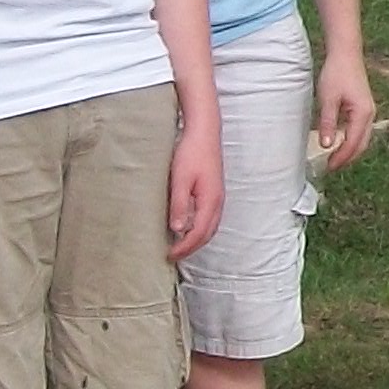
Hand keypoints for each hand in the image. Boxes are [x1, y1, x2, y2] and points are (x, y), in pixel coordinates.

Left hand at [168, 121, 224, 263]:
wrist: (204, 133)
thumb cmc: (191, 153)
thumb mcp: (180, 179)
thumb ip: (179, 205)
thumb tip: (177, 229)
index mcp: (210, 201)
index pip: (198, 233)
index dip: (185, 247)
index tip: (170, 255)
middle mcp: (218, 202)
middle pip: (207, 234)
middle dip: (192, 248)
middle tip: (173, 255)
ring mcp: (218, 197)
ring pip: (210, 227)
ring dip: (197, 240)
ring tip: (180, 245)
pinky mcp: (214, 192)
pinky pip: (210, 218)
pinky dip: (200, 229)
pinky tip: (188, 227)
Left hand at [313, 50, 379, 176]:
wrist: (346, 54)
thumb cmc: (336, 73)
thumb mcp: (328, 99)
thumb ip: (328, 123)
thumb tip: (327, 145)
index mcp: (362, 114)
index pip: (353, 143)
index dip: (341, 157)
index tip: (329, 167)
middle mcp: (370, 114)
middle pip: (361, 144)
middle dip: (348, 157)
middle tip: (331, 166)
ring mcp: (368, 110)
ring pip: (362, 137)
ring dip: (350, 149)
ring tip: (334, 157)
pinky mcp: (363, 106)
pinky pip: (360, 129)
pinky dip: (351, 139)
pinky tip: (339, 140)